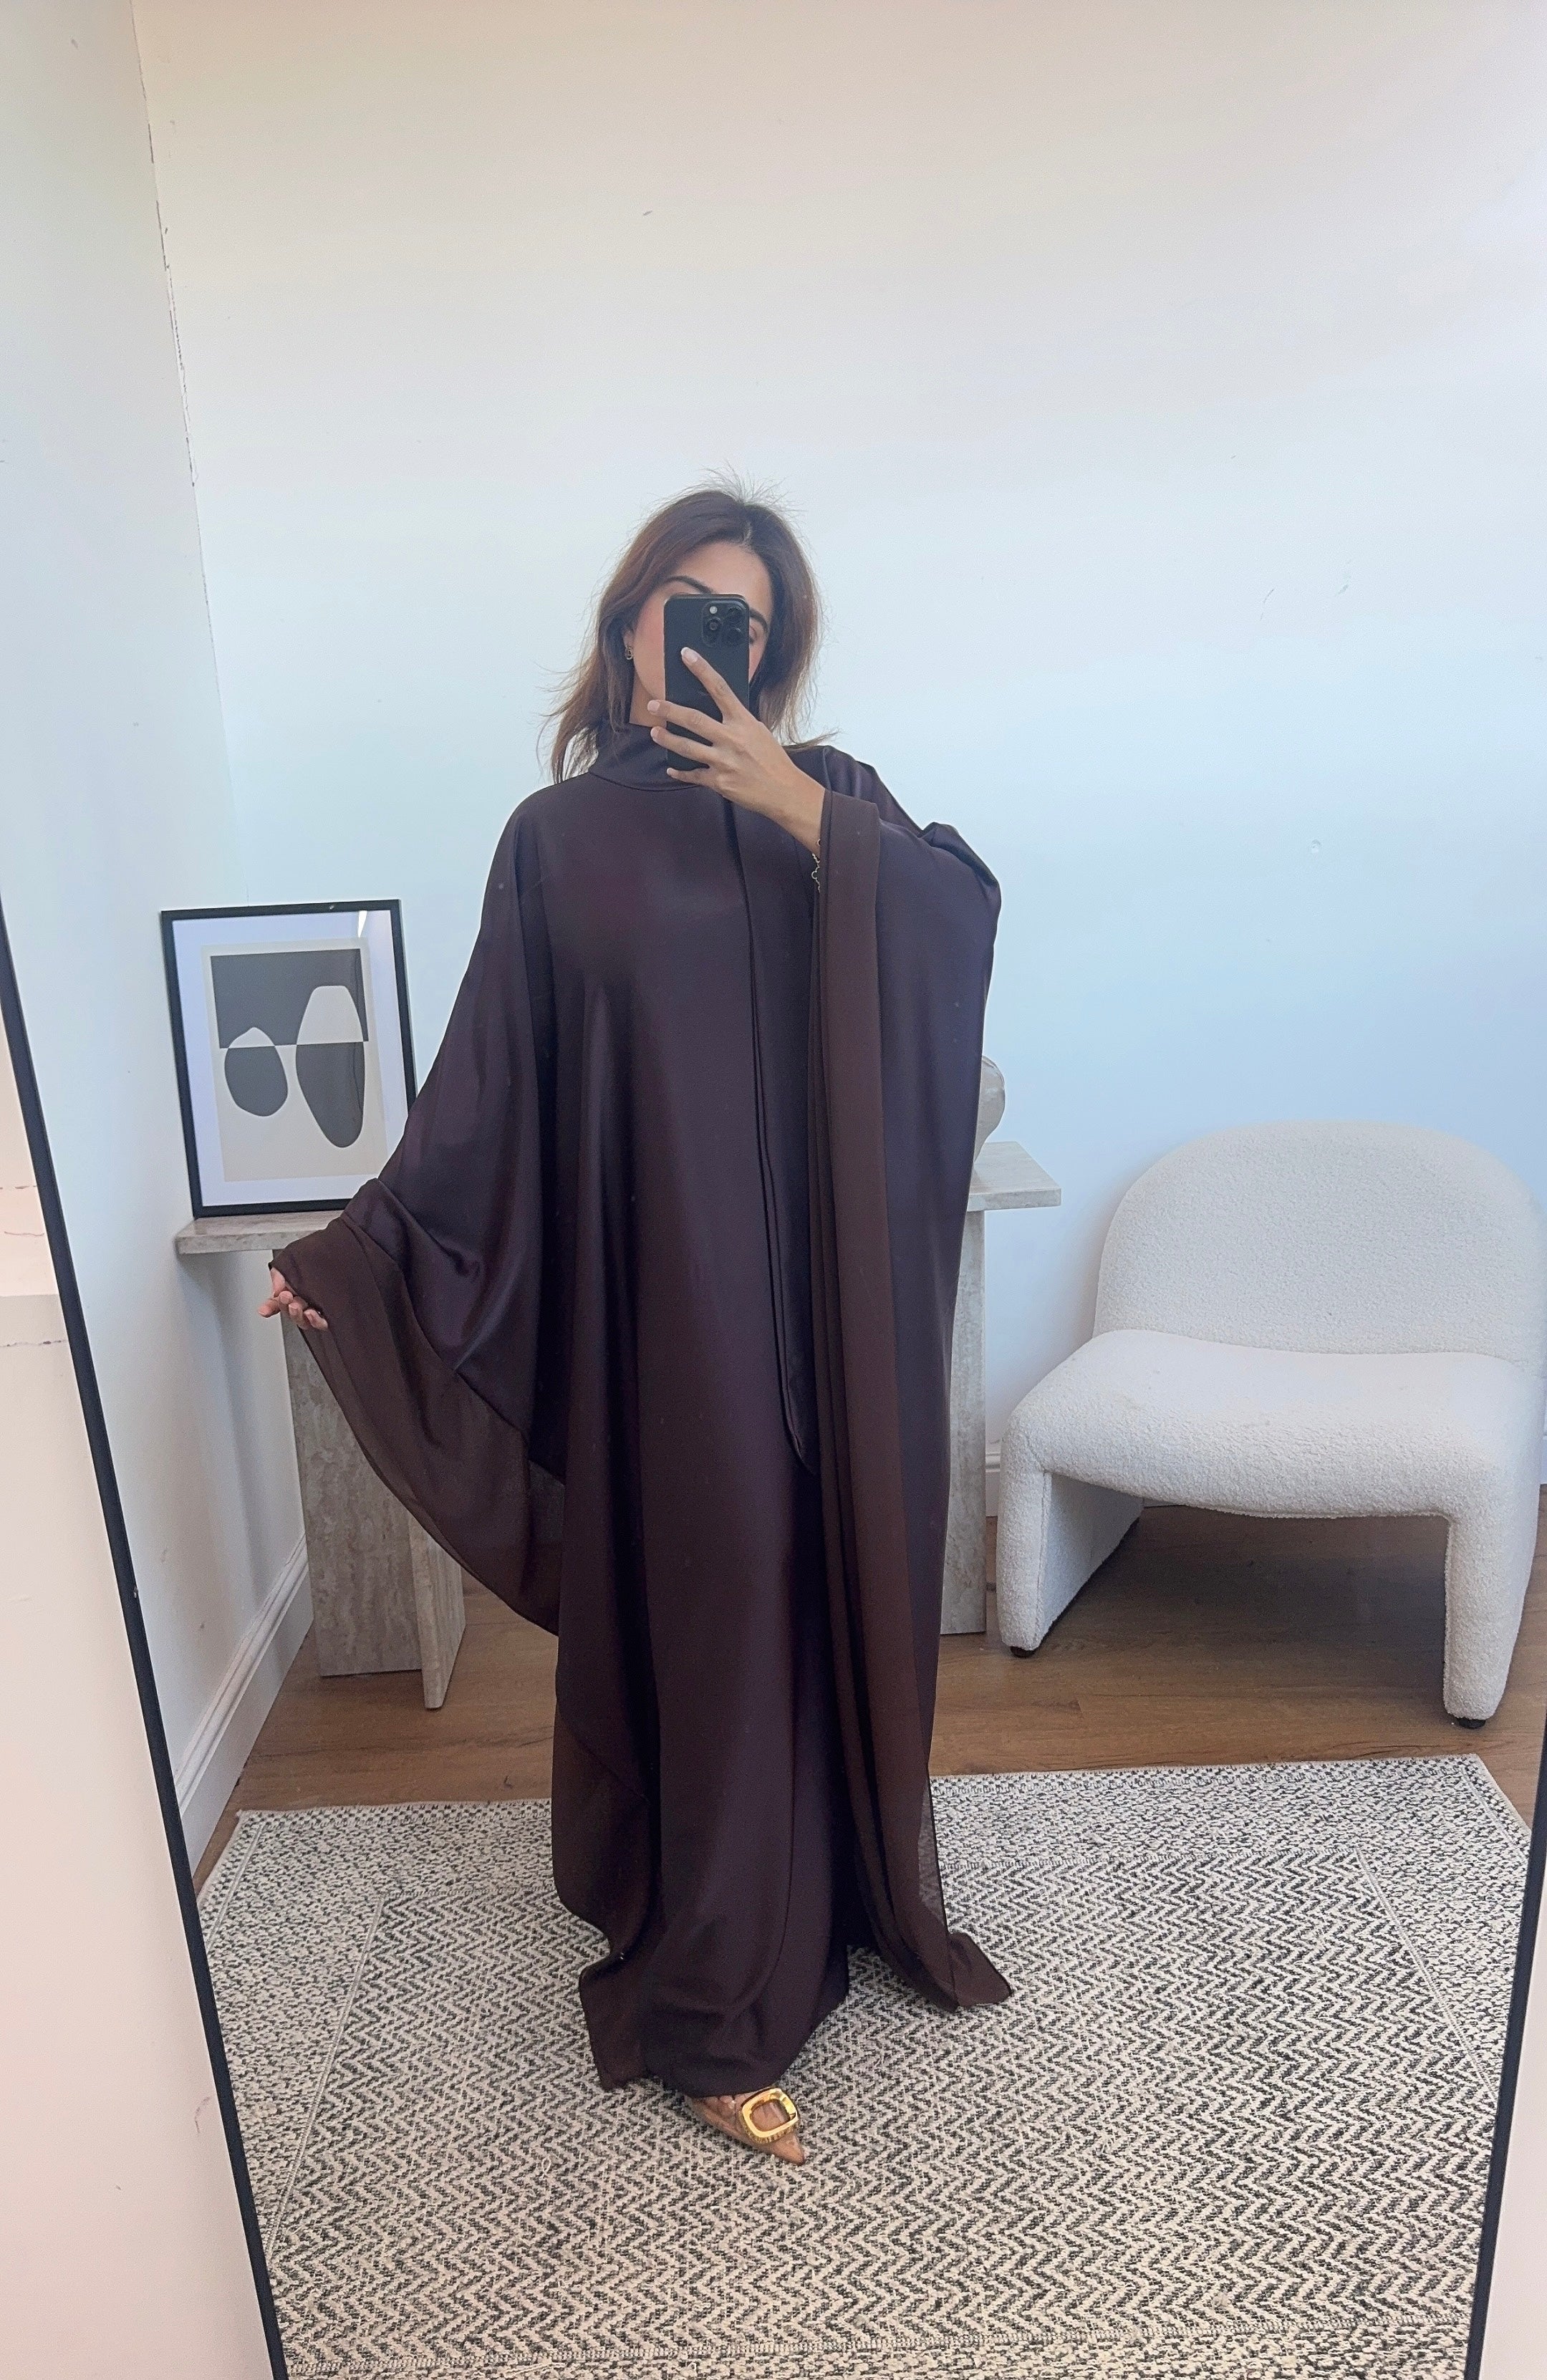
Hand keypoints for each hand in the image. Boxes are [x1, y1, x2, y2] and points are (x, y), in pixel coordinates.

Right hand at [259, 1264, 328, 1329]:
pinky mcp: (329, 1314)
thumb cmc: (312, 1261)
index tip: (264, 1310)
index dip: (268, 1308)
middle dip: (284, 1306)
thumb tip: (276, 1291)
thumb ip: (278, 1277)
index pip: (276, 1304)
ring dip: (297, 1315)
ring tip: (296, 1305)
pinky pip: (321, 1324)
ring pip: (303, 1321)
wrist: (331, 1258)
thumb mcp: (289, 1265)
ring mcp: (315, 1310)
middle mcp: (303, 1303)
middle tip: (285, 1296)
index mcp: (291, 1293)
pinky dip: (315, 1321)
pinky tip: (311, 1313)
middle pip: (289, 1313)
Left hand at [648, 651, 823, 854]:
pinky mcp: (719, 782)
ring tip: (655, 733)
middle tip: (654, 705)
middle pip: (694, 719)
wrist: (784, 792)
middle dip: (669, 710)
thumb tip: (721, 713)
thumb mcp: (759, 733)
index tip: (687, 655)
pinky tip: (671, 768)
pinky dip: (680, 772)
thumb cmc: (774, 762)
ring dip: (667, 739)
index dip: (701, 669)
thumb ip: (739, 722)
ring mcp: (723, 761)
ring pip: (687, 747)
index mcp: (743, 722)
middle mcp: (731, 739)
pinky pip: (693, 775)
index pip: (720, 688)